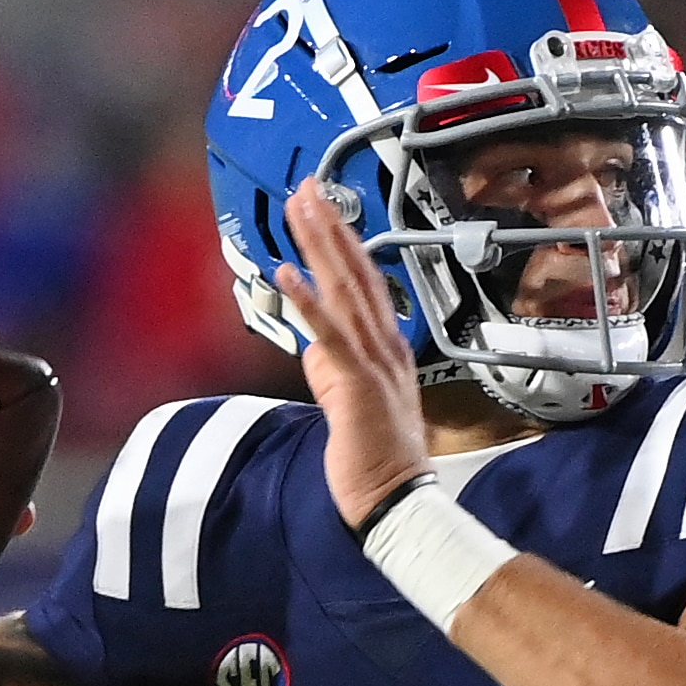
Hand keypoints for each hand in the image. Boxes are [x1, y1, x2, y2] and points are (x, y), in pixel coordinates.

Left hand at [279, 177, 430, 527]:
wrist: (397, 498)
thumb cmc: (375, 457)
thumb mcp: (346, 401)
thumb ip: (331, 369)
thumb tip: (311, 346)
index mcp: (386, 346)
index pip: (362, 282)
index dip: (341, 242)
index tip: (320, 208)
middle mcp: (385, 345)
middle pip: (355, 272)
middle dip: (329, 226)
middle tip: (308, 186)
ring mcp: (374, 361)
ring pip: (344, 291)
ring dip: (320, 246)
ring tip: (301, 207)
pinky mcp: (357, 383)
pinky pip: (331, 335)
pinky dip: (309, 302)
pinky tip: (288, 272)